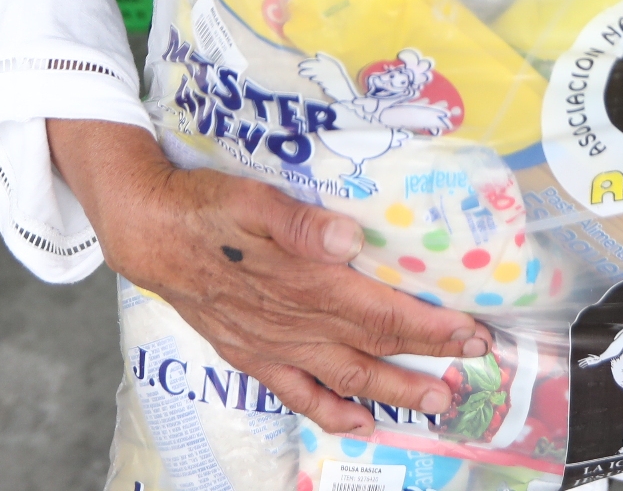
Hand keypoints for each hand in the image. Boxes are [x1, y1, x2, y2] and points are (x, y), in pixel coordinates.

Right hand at [47, 120, 489, 433]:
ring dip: (393, 392)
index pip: (381, 310)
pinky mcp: (252, 355)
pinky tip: (360, 423)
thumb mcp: (250, 198)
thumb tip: (348, 238)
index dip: (430, 326)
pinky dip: (332, 412)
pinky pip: (298, 394)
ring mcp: (274, 344)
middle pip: (374, 344)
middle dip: (428, 359)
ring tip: (435, 404)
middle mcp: (295, 321)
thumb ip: (299, 222)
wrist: (149, 234)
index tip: (472, 332)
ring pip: (345, 376)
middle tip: (473, 367)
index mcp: (304, 280)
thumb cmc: (206, 207)